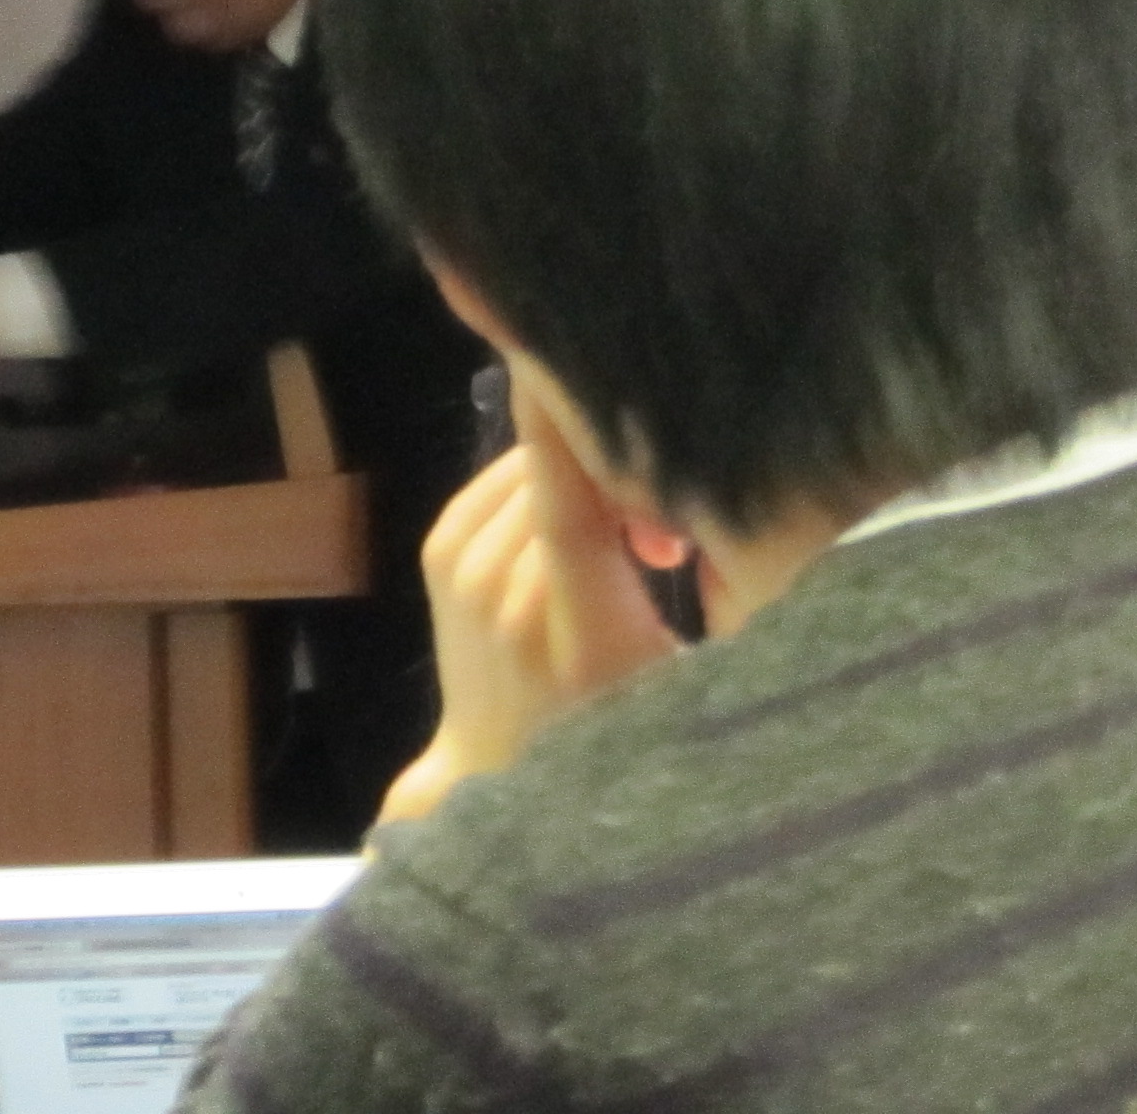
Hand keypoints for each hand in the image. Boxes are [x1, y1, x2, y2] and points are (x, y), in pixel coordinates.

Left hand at [389, 376, 681, 819]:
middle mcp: (509, 606)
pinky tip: (565, 504)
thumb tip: (697, 498)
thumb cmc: (622, 727)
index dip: (569, 440)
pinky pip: (493, 482)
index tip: (571, 369)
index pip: (567, 518)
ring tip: (616, 531)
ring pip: (528, 480)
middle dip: (612, 479)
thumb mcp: (679, 672)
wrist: (500, 767)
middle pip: (557, 489)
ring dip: (574, 481)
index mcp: (581, 641)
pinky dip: (532, 479)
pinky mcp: (439, 556)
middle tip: (657, 530)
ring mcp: (463, 580)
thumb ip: (687, 589)